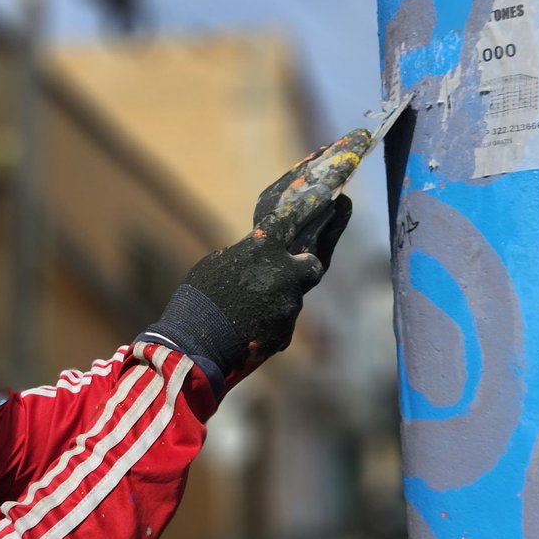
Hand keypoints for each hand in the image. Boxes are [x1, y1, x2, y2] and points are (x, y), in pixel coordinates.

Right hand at [144, 130, 365, 376]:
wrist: (195, 344)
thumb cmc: (198, 298)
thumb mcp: (219, 263)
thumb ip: (248, 255)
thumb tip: (261, 254)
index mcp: (263, 248)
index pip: (297, 218)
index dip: (316, 205)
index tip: (336, 194)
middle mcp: (284, 275)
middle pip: (315, 255)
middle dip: (329, 235)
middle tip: (343, 214)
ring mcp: (288, 306)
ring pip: (294, 292)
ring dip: (282, 290)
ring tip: (255, 295)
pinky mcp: (285, 333)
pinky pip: (280, 318)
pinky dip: (267, 318)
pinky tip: (246, 323)